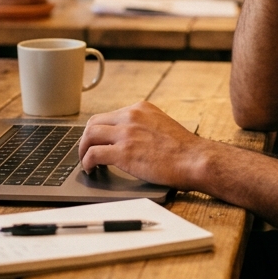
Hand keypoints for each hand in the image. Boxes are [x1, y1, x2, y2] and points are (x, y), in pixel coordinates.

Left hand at [79, 101, 207, 189]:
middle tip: (86, 151)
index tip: (98, 141)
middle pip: (94, 122)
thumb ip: (144, 126)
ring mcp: (126, 133)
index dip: (100, 130)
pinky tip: (91, 169)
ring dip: (83, 150)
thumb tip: (131, 138)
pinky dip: (87, 162)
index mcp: (140, 108)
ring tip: (85, 162)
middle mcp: (131, 116)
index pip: (109, 115)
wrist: (195, 159)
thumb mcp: (162, 125)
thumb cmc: (184, 149)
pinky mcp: (123, 152)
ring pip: (89, 136)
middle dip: (86, 138)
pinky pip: (94, 154)